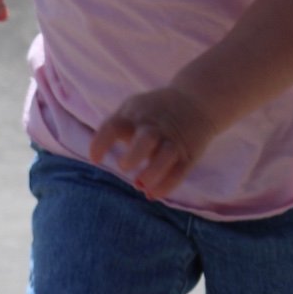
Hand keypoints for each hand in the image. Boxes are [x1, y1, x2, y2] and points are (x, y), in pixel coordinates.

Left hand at [89, 86, 217, 200]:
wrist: (197, 100)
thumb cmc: (155, 111)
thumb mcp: (134, 108)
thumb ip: (116, 129)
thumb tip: (98, 159)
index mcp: (135, 115)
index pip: (114, 127)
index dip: (101, 143)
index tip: (95, 159)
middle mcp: (155, 126)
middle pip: (146, 139)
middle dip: (134, 156)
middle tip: (124, 167)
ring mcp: (173, 140)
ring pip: (165, 157)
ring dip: (152, 174)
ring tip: (140, 185)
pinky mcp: (189, 154)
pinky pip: (179, 172)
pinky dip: (165, 186)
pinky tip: (152, 193)